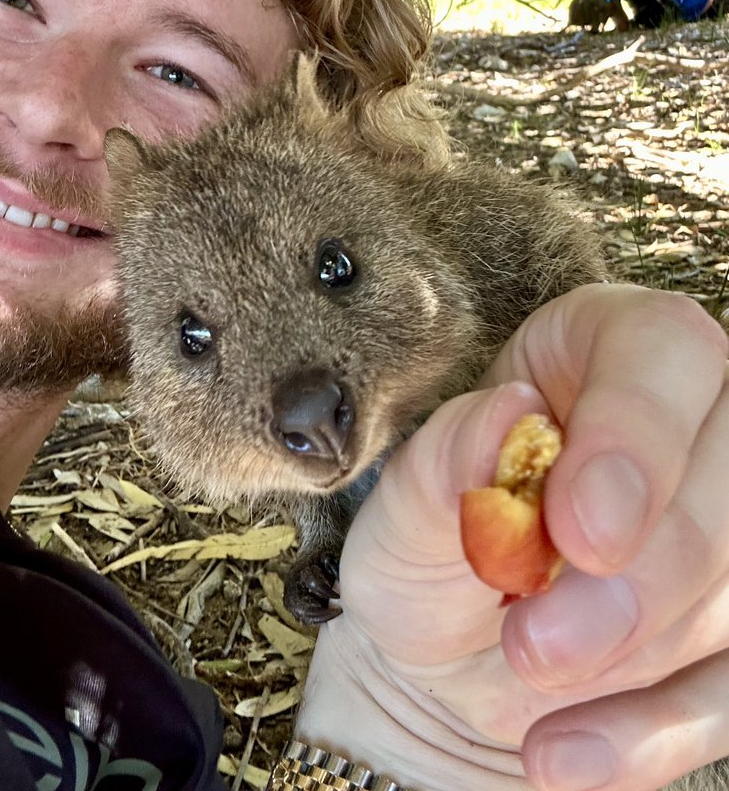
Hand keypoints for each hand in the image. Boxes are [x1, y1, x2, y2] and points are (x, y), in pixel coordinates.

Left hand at [296, 284, 728, 790]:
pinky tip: (564, 753)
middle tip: (535, 640)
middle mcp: (694, 420)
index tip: (577, 529)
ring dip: (641, 651)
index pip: (667, 351)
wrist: (444, 664)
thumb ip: (446, 460)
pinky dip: (655, 733)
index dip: (638, 434)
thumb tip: (509, 415)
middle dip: (642, 573)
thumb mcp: (406, 509)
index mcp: (606, 350)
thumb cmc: (433, 554)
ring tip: (528, 679)